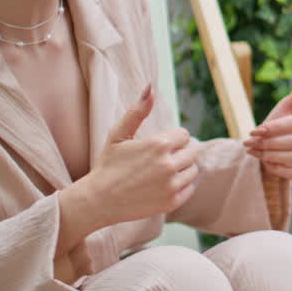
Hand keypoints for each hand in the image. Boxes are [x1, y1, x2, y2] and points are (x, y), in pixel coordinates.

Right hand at [69, 84, 200, 230]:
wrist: (99, 200)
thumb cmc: (108, 164)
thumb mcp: (118, 134)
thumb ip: (137, 111)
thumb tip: (151, 88)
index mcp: (158, 145)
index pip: (184, 135)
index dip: (172, 139)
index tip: (158, 146)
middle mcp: (168, 165)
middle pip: (192, 151)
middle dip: (179, 153)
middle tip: (160, 160)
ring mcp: (171, 185)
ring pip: (193, 170)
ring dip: (182, 169)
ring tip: (161, 172)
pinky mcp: (172, 202)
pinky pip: (190, 188)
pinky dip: (181, 186)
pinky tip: (163, 185)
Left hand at [244, 66, 291, 180]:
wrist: (274, 149)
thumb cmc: (279, 126)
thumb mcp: (285, 108)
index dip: (274, 127)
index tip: (255, 130)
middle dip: (269, 144)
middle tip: (251, 143)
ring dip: (271, 156)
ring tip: (256, 153)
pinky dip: (281, 170)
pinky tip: (269, 164)